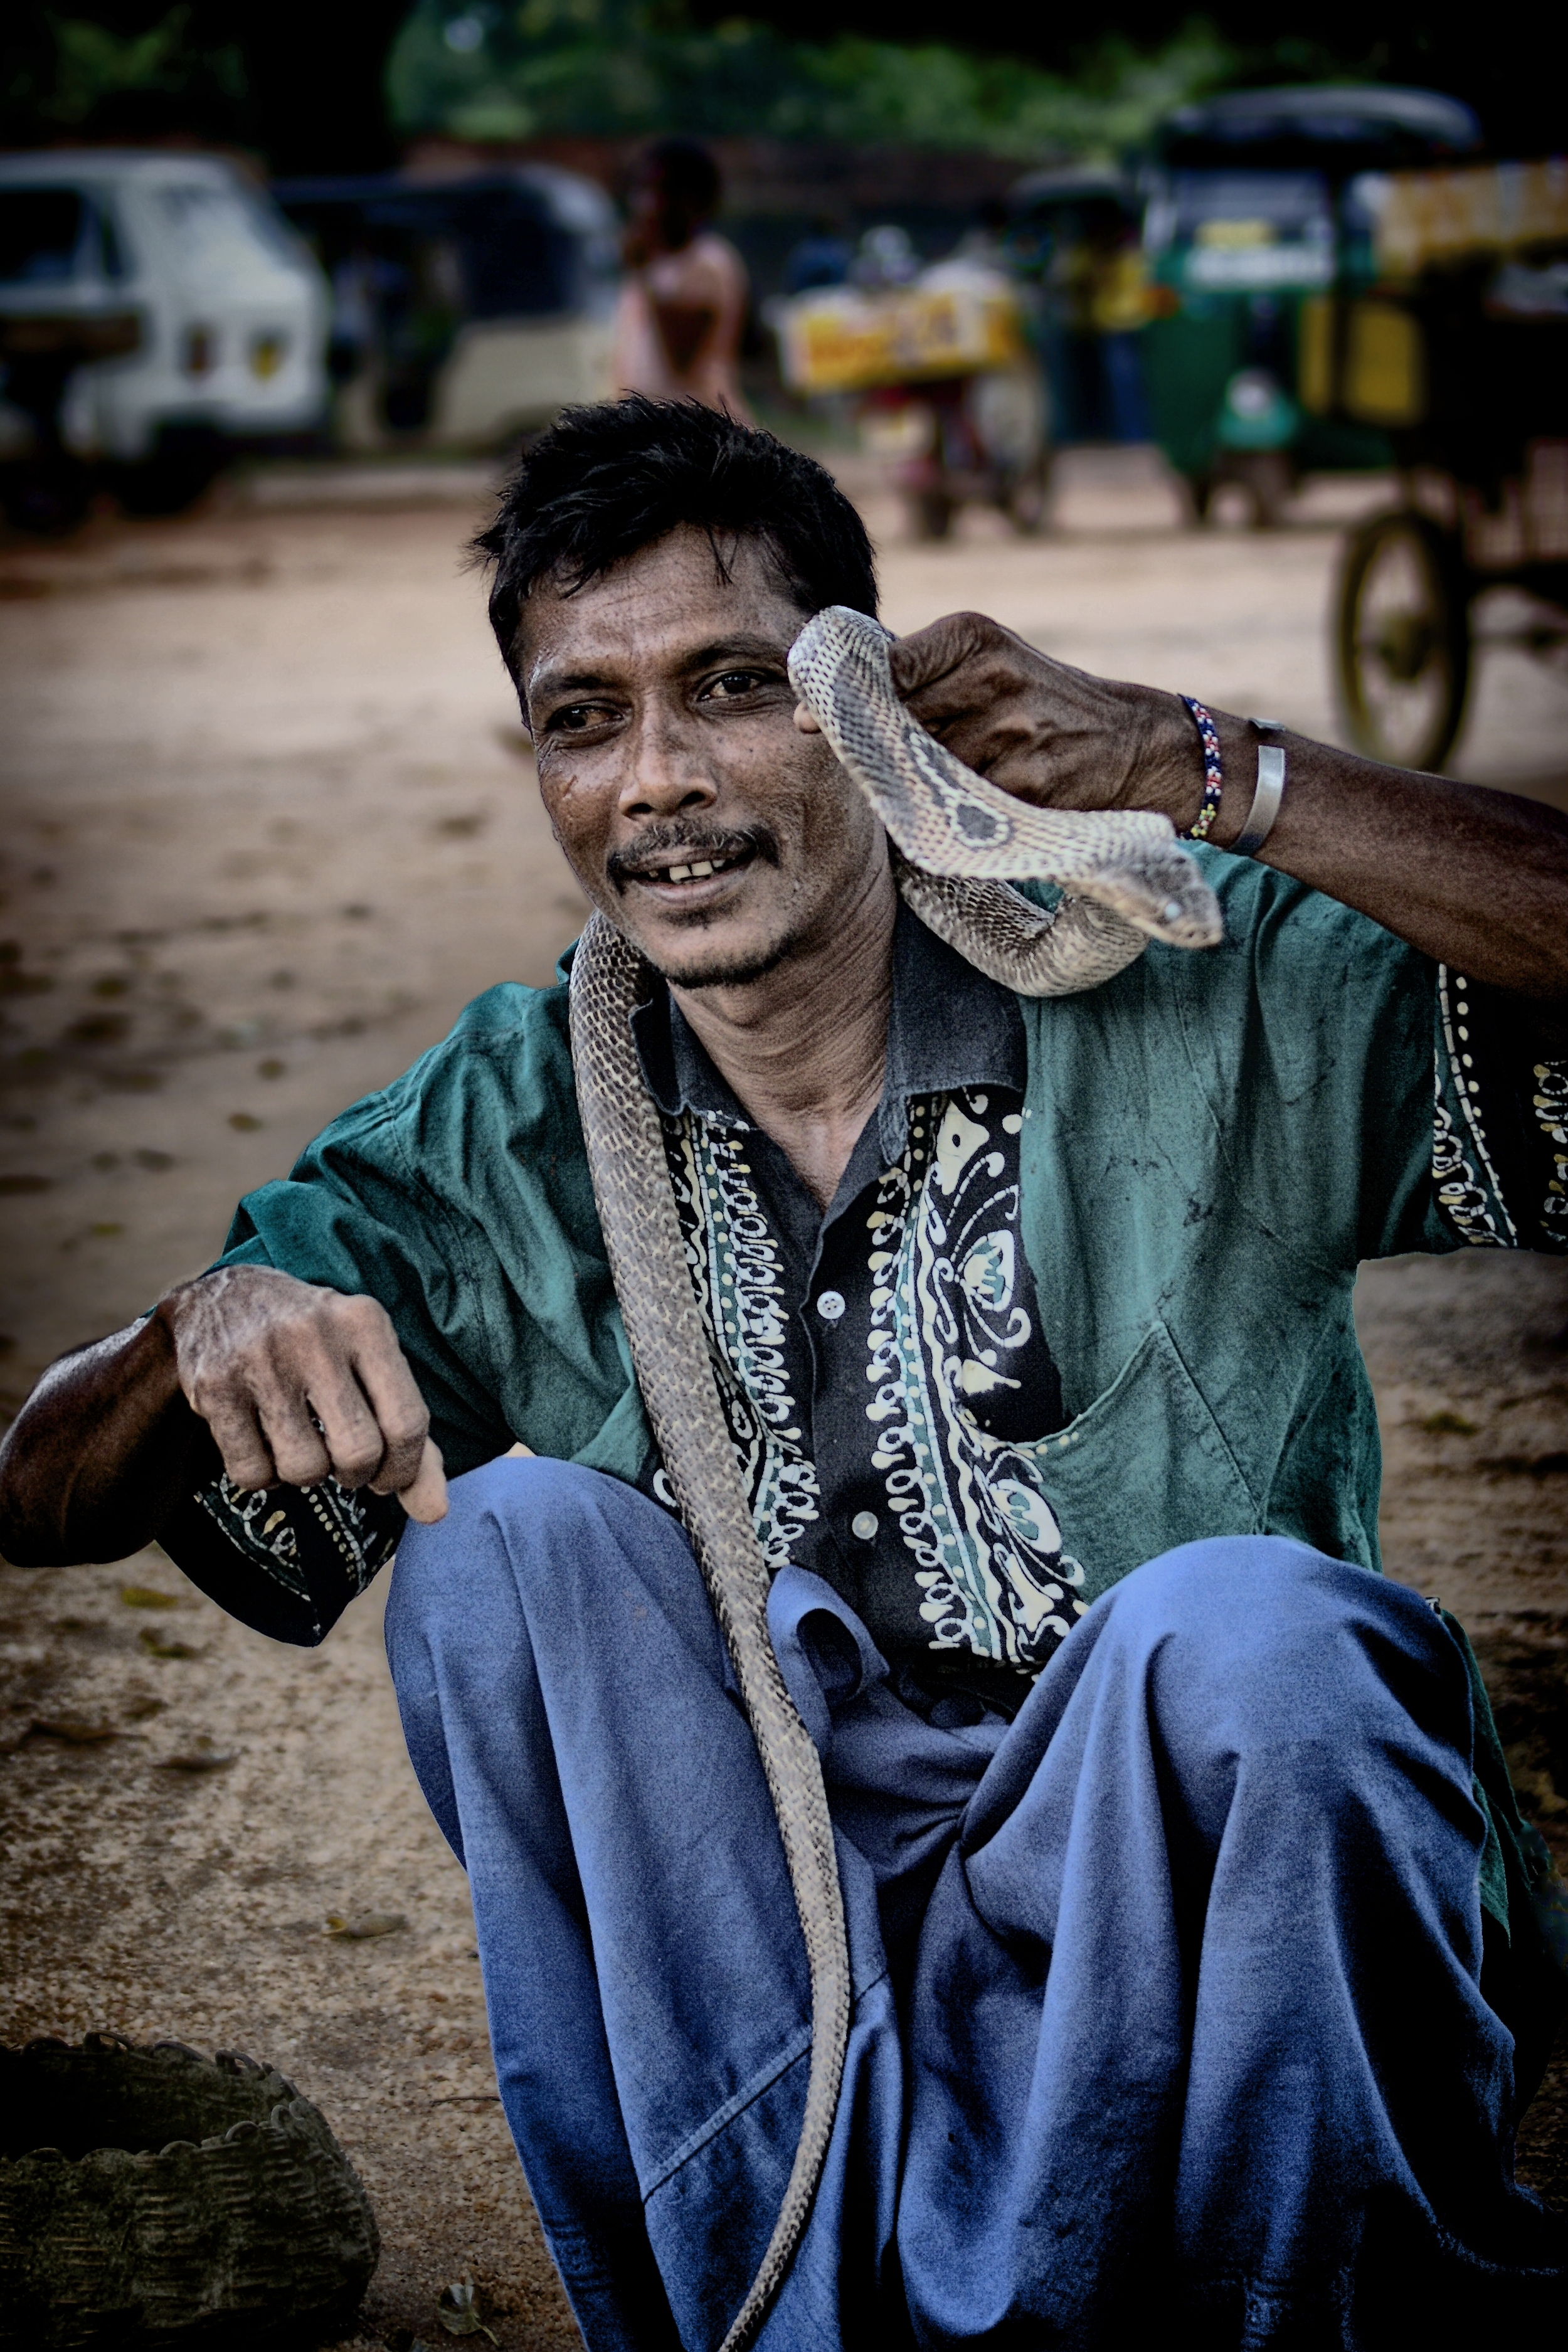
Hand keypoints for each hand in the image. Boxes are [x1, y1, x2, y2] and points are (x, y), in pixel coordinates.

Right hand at [158, 1266, 446, 1522]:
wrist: (223, 1296)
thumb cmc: (319, 1344)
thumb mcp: (371, 1363)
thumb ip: (409, 1434)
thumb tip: (434, 1513)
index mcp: (365, 1322)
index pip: (407, 1422)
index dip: (404, 1468)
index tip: (389, 1475)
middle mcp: (314, 1335)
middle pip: (357, 1452)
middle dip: (356, 1476)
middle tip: (346, 1466)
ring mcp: (260, 1359)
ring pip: (303, 1469)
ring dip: (308, 1474)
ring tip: (302, 1445)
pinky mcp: (214, 1387)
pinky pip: (252, 1473)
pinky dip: (264, 1477)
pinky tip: (265, 1446)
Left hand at [796, 609, 1202, 827]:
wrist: (1133, 741)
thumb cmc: (1042, 702)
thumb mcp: (989, 662)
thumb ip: (920, 673)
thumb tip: (826, 706)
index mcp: (973, 636)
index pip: (886, 669)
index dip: (842, 701)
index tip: (805, 723)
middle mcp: (990, 676)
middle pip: (898, 725)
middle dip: (882, 750)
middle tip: (880, 763)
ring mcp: (1010, 731)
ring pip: (927, 773)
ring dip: (925, 786)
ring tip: (959, 779)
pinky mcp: (1026, 782)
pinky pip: (963, 806)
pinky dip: (961, 811)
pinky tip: (981, 802)